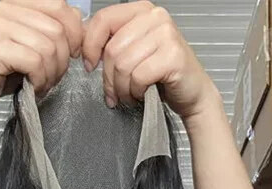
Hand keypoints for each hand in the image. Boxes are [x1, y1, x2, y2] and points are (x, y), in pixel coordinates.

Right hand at [0, 0, 83, 122]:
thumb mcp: (26, 44)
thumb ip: (48, 30)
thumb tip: (82, 28)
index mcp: (15, 3)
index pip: (60, 6)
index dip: (74, 31)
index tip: (71, 54)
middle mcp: (5, 9)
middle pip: (56, 29)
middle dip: (62, 59)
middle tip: (54, 77)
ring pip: (48, 47)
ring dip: (52, 73)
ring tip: (43, 85)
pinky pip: (35, 62)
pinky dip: (40, 80)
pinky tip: (33, 88)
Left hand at [82, 2, 219, 119]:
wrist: (189, 92)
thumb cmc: (157, 75)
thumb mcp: (129, 53)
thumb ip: (109, 44)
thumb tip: (82, 48)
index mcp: (141, 11)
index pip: (102, 19)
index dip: (90, 46)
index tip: (90, 66)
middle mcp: (155, 17)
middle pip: (111, 49)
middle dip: (108, 78)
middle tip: (114, 92)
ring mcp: (166, 33)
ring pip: (122, 64)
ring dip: (121, 88)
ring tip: (129, 94)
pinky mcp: (173, 54)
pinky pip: (138, 76)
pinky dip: (135, 92)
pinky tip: (142, 93)